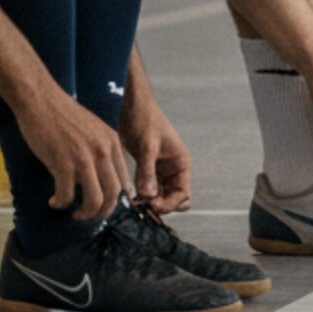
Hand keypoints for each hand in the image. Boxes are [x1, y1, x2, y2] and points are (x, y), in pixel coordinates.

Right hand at [14, 85, 131, 221]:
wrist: (41, 100)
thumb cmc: (63, 114)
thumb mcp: (93, 130)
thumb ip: (101, 149)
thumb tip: (101, 174)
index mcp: (112, 143)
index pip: (124, 180)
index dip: (116, 198)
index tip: (105, 205)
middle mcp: (103, 152)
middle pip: (113, 194)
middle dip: (103, 211)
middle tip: (89, 215)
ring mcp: (84, 159)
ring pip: (95, 200)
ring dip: (85, 213)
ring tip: (74, 213)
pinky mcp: (63, 163)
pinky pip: (67, 195)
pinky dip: (61, 203)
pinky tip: (54, 202)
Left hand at [120, 87, 192, 214]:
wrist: (133, 105)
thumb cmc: (145, 119)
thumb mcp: (147, 145)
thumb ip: (147, 171)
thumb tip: (148, 195)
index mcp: (181, 163)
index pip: (182, 193)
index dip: (169, 203)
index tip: (151, 204)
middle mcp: (174, 170)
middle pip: (173, 199)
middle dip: (161, 206)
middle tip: (143, 206)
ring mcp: (161, 171)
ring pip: (161, 196)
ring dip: (150, 202)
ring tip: (134, 202)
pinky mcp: (148, 170)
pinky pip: (149, 189)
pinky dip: (142, 195)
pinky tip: (130, 196)